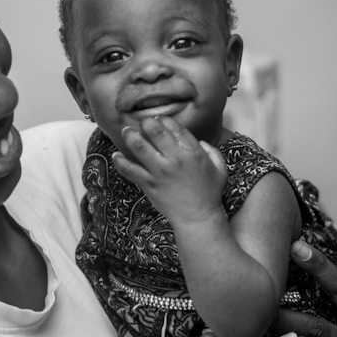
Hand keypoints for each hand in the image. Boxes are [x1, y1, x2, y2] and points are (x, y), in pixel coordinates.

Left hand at [112, 116, 226, 224]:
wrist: (198, 217)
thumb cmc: (210, 193)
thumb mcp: (220, 169)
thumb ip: (212, 151)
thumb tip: (200, 142)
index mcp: (193, 152)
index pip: (174, 127)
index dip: (164, 120)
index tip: (159, 119)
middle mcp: (174, 158)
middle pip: (155, 132)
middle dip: (146, 122)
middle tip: (142, 122)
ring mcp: (159, 171)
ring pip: (139, 147)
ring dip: (130, 135)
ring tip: (126, 131)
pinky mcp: (148, 184)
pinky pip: (130, 170)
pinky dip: (120, 162)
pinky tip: (116, 155)